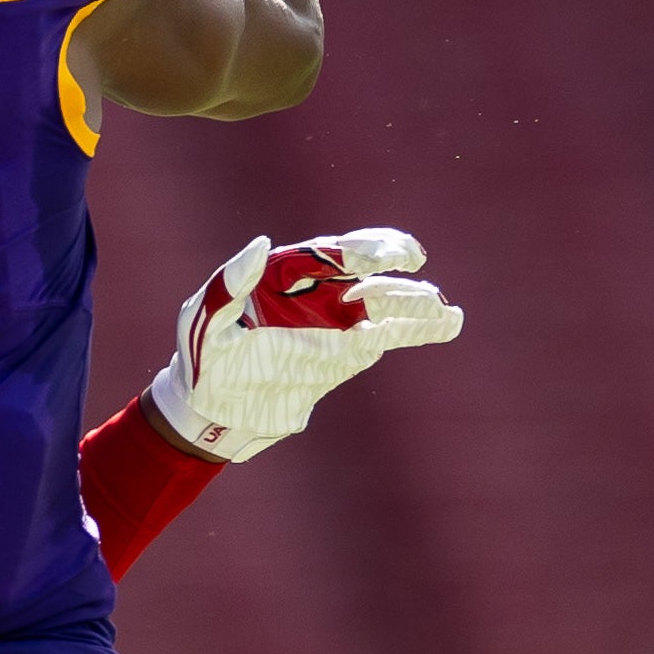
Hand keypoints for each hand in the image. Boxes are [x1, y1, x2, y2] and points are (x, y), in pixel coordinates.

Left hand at [149, 230, 460, 461]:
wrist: (215, 411)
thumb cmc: (204, 359)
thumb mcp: (204, 320)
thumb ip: (229, 284)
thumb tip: (263, 242)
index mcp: (283, 274)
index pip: (327, 252)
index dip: (356, 248)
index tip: (378, 256)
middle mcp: (315, 291)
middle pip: (363, 266)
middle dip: (391, 260)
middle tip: (414, 261)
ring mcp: (336, 321)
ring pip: (384, 301)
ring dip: (415, 301)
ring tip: (443, 308)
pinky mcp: (347, 353)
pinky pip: (389, 335)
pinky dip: (418, 329)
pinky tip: (449, 323)